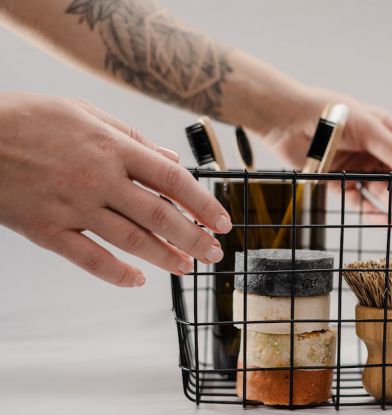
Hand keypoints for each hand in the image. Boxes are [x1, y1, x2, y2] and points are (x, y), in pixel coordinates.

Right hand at [0, 92, 231, 286]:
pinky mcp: (46, 229)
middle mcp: (99, 179)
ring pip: (131, 240)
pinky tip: (137, 279)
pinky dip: (116, 273)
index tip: (222, 221)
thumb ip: (132, 138)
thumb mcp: (85, 113)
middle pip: (159, 214)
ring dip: (166, 256)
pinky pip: (89, 258)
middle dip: (194, 237)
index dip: (203, 203)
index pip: (172, 179)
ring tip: (187, 266)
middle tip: (214, 252)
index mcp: (112, 148)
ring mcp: (73, 206)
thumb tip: (171, 158)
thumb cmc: (29, 119)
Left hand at [252, 86, 391, 222]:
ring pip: (382, 191)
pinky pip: (359, 201)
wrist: (286, 119)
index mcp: (384, 130)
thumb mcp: (370, 129)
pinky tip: (387, 223)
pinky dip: (373, 213)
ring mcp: (355, 166)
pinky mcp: (336, 181)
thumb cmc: (330, 114)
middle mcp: (372, 149)